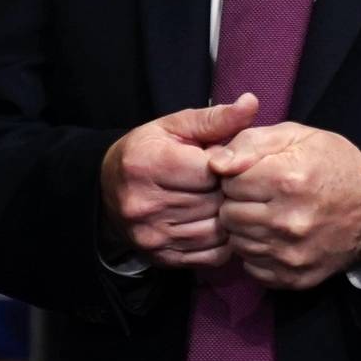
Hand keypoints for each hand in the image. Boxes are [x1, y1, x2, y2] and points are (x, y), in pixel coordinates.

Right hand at [99, 93, 261, 268]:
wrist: (108, 189)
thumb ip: (215, 118)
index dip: (226, 166)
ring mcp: (153, 235)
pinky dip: (222, 241)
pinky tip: (215, 224)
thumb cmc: (147, 151)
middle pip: (214, 202)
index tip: (223, 163)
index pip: (211, 171)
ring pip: (217, 231)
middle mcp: (146, 204)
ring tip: (219, 201)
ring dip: (226, 217)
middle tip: (224, 183)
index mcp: (149, 164)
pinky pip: (211, 255)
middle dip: (227, 192)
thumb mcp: (174, 127)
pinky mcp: (161, 258)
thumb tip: (252, 103)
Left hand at [209, 122, 360, 288]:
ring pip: (237, 242)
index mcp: (286, 179)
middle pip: (228, 214)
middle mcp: (287, 221)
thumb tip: (214, 164)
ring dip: (245, 228)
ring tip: (267, 214)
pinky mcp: (295, 276)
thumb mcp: (294, 136)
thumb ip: (249, 142)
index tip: (254, 174)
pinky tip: (274, 237)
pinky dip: (257, 252)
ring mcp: (291, 253)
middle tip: (260, 195)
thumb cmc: (330, 163)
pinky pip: (252, 267)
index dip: (237, 174)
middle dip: (238, 202)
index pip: (228, 181)